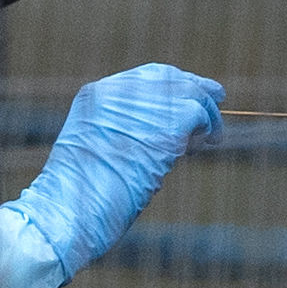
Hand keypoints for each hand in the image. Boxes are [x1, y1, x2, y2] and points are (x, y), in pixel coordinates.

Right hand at [9, 65, 225, 278]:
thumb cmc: (80, 197)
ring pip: (190, 94)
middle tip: (216, 99)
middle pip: (171, 78)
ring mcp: (140, 108)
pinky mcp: (163, 127)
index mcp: (95, 96)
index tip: (194, 93)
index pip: (147, 76)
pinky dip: (207, 126)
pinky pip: (198, 114)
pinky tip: (205, 143)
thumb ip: (127, 133)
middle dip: (197, 89)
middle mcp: (116, 93)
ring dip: (207, 114)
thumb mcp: (98, 151)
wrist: (70, 211)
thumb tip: (171, 133)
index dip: (175, 84)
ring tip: (212, 136)